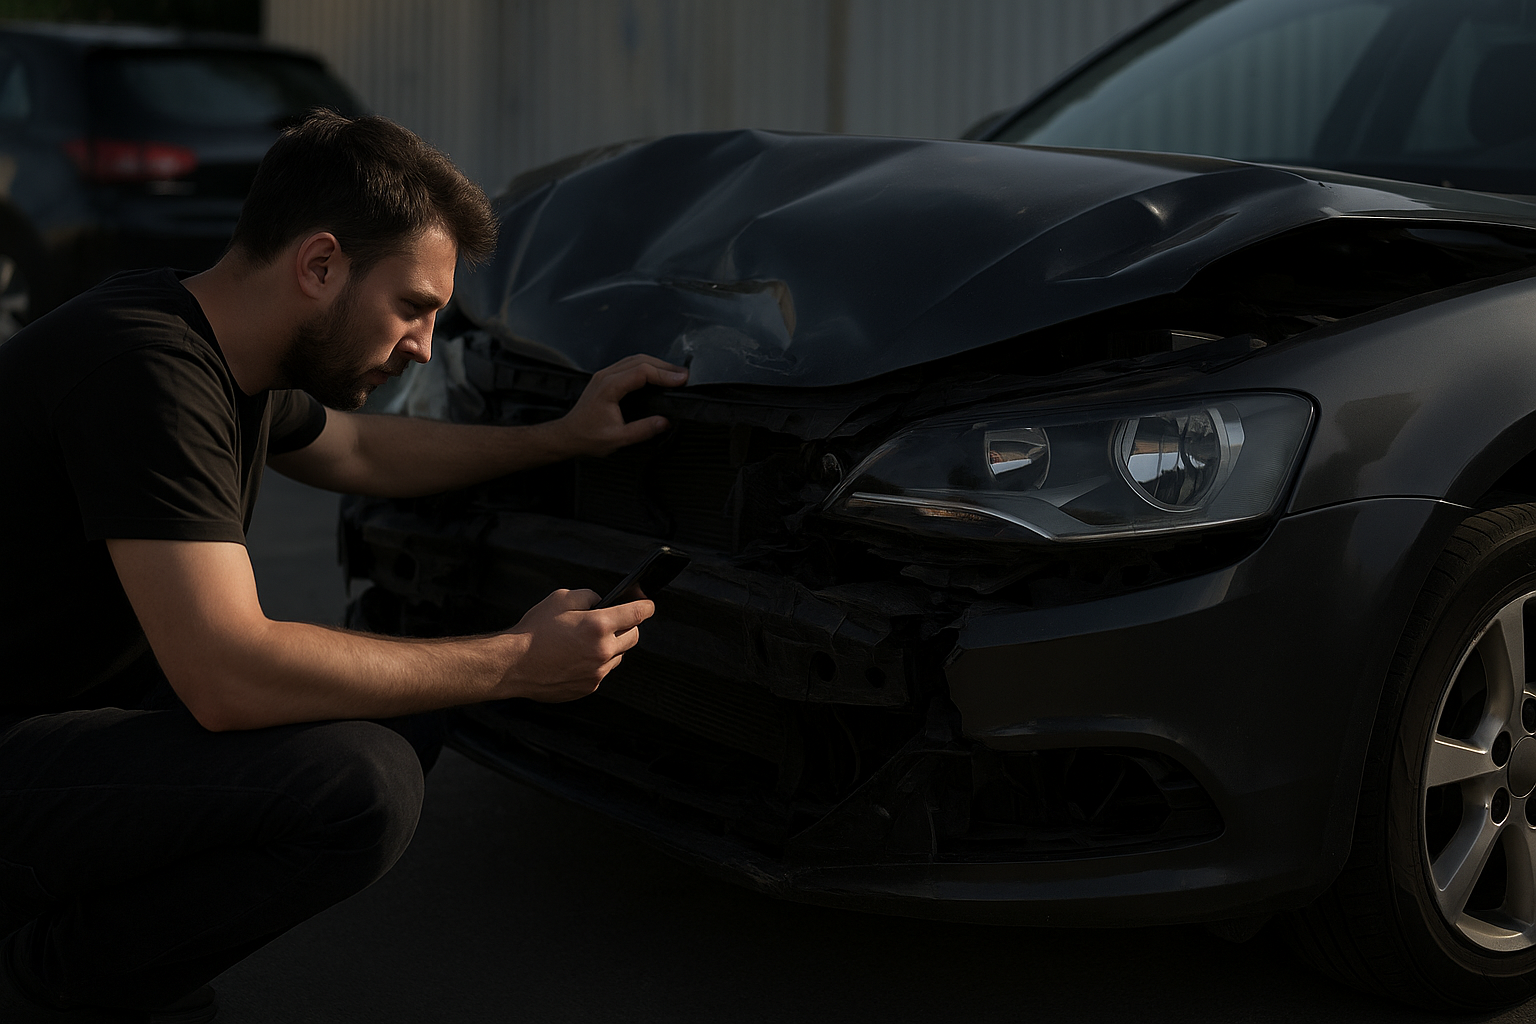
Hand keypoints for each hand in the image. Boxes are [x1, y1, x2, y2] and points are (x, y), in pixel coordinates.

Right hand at [500, 588, 653, 701]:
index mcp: (598, 625)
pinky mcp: (589, 687)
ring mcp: (597, 672)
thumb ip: (588, 596)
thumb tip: (603, 602)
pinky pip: (603, 672)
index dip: (646, 605)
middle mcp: (603, 650)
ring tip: (587, 641)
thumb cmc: (534, 631)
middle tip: (613, 621)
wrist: (513, 665)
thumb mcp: (560, 599)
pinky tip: (577, 657)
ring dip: (612, 646)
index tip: (647, 604)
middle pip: (634, 635)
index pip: (638, 613)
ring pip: (619, 656)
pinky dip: (597, 663)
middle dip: (628, 626)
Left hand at [558, 355, 687, 456]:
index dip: (664, 374)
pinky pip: (628, 365)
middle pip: (640, 360)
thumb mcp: (617, 439)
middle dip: (665, 366)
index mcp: (608, 387)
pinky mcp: (605, 378)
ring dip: (656, 364)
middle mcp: (606, 376)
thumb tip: (665, 422)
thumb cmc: (587, 437)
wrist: (567, 436)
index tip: (681, 380)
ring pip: (635, 359)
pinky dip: (646, 366)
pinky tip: (656, 374)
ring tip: (674, 374)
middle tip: (683, 376)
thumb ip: (643, 430)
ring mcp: (604, 375)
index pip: (642, 371)